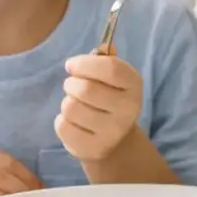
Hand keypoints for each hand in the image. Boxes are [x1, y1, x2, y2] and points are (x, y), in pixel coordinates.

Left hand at [55, 47, 143, 161]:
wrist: (114, 140)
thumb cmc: (109, 98)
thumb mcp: (113, 78)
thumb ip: (106, 61)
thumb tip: (105, 48)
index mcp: (134, 86)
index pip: (110, 68)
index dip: (85, 64)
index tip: (71, 65)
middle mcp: (127, 110)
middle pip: (85, 89)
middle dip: (71, 84)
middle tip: (73, 86)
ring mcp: (111, 132)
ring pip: (71, 108)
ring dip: (67, 103)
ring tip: (76, 105)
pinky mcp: (92, 148)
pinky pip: (63, 126)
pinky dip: (62, 121)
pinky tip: (74, 123)